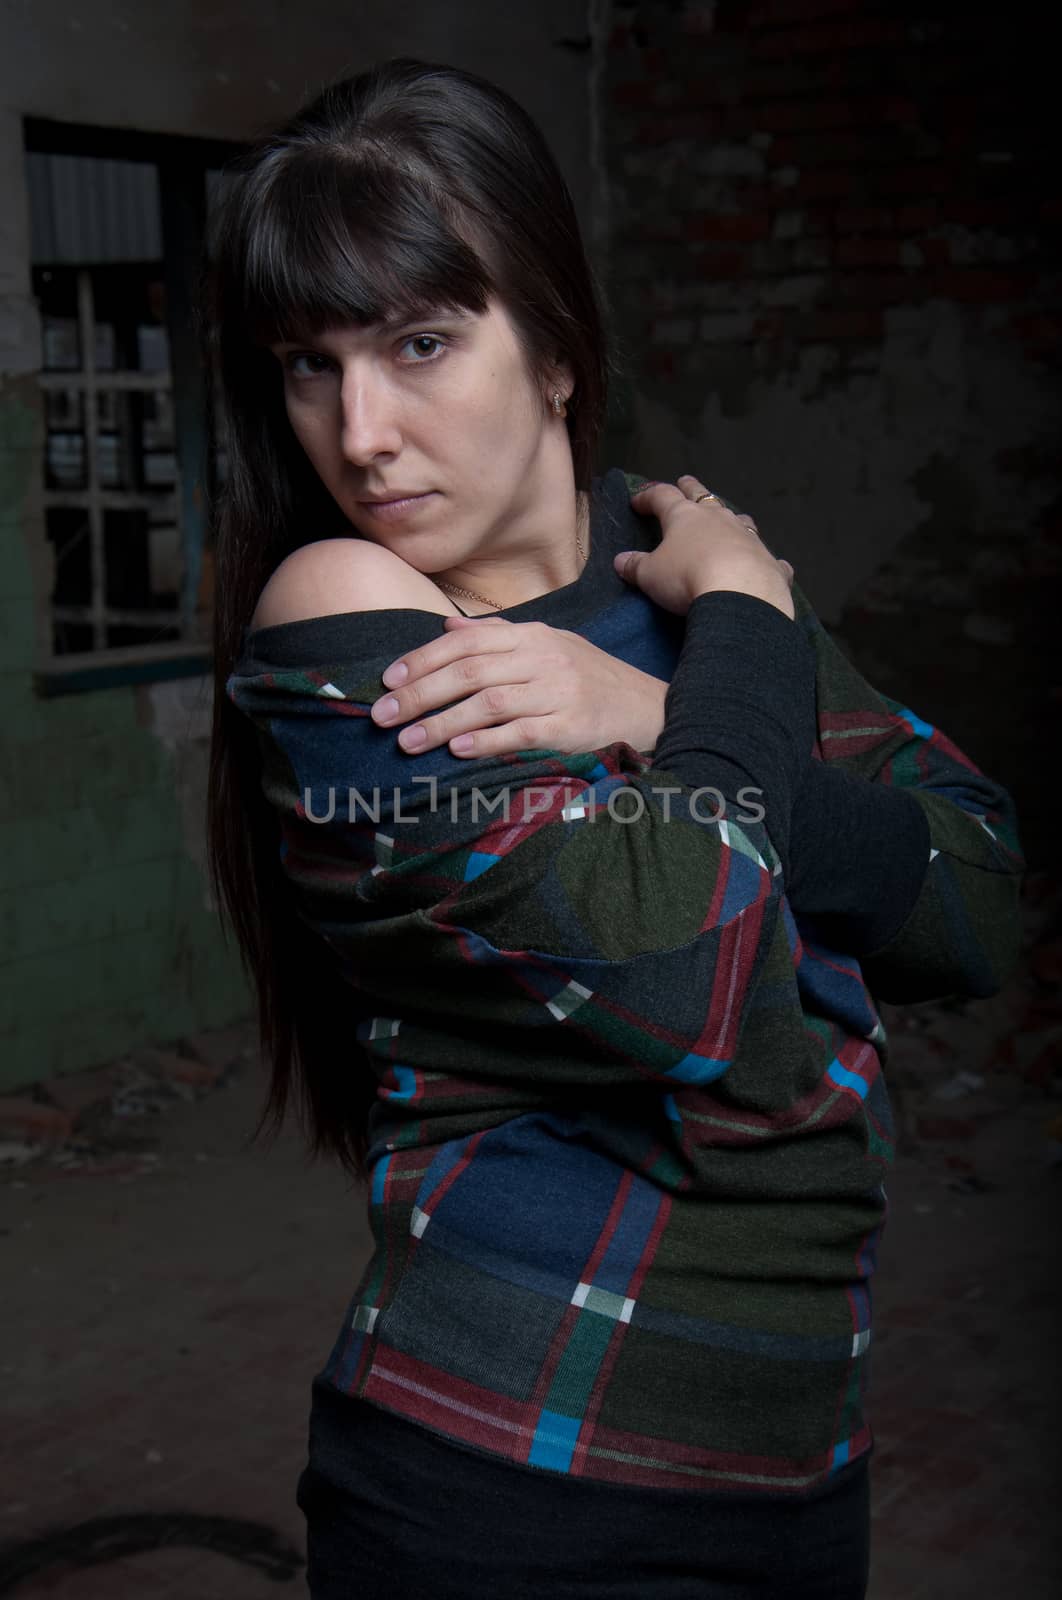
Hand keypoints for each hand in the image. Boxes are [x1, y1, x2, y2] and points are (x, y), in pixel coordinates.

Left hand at [371, 616, 668, 758]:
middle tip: (382, 716)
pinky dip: (487, 741)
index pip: (465, 643)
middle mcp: (542, 658)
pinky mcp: (571, 726)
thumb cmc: (589, 679)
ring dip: (443, 723)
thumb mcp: (548, 645)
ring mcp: (558, 692)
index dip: (422, 659)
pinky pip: (522, 732)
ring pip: (488, 703)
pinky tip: (458, 752)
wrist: (647, 707)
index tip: (388, 680)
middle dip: (419, 694)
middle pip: (468, 672)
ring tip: (408, 741)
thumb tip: (445, 625)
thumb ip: (496, 636)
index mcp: (530, 637)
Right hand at [617, 474, 794, 618]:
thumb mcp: (650, 575)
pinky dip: (761, 557)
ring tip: (725, 517)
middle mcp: (717, 518)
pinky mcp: (768, 559)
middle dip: (690, 488)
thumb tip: (620, 561)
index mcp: (684, 516)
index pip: (662, 496)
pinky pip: (764, 554)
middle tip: (685, 481)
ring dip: (728, 516)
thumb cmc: (686, 577)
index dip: (648, 496)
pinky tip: (771, 564)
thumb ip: (635, 566)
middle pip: (702, 495)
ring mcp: (746, 535)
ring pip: (737, 517)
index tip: (637, 500)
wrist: (740, 593)